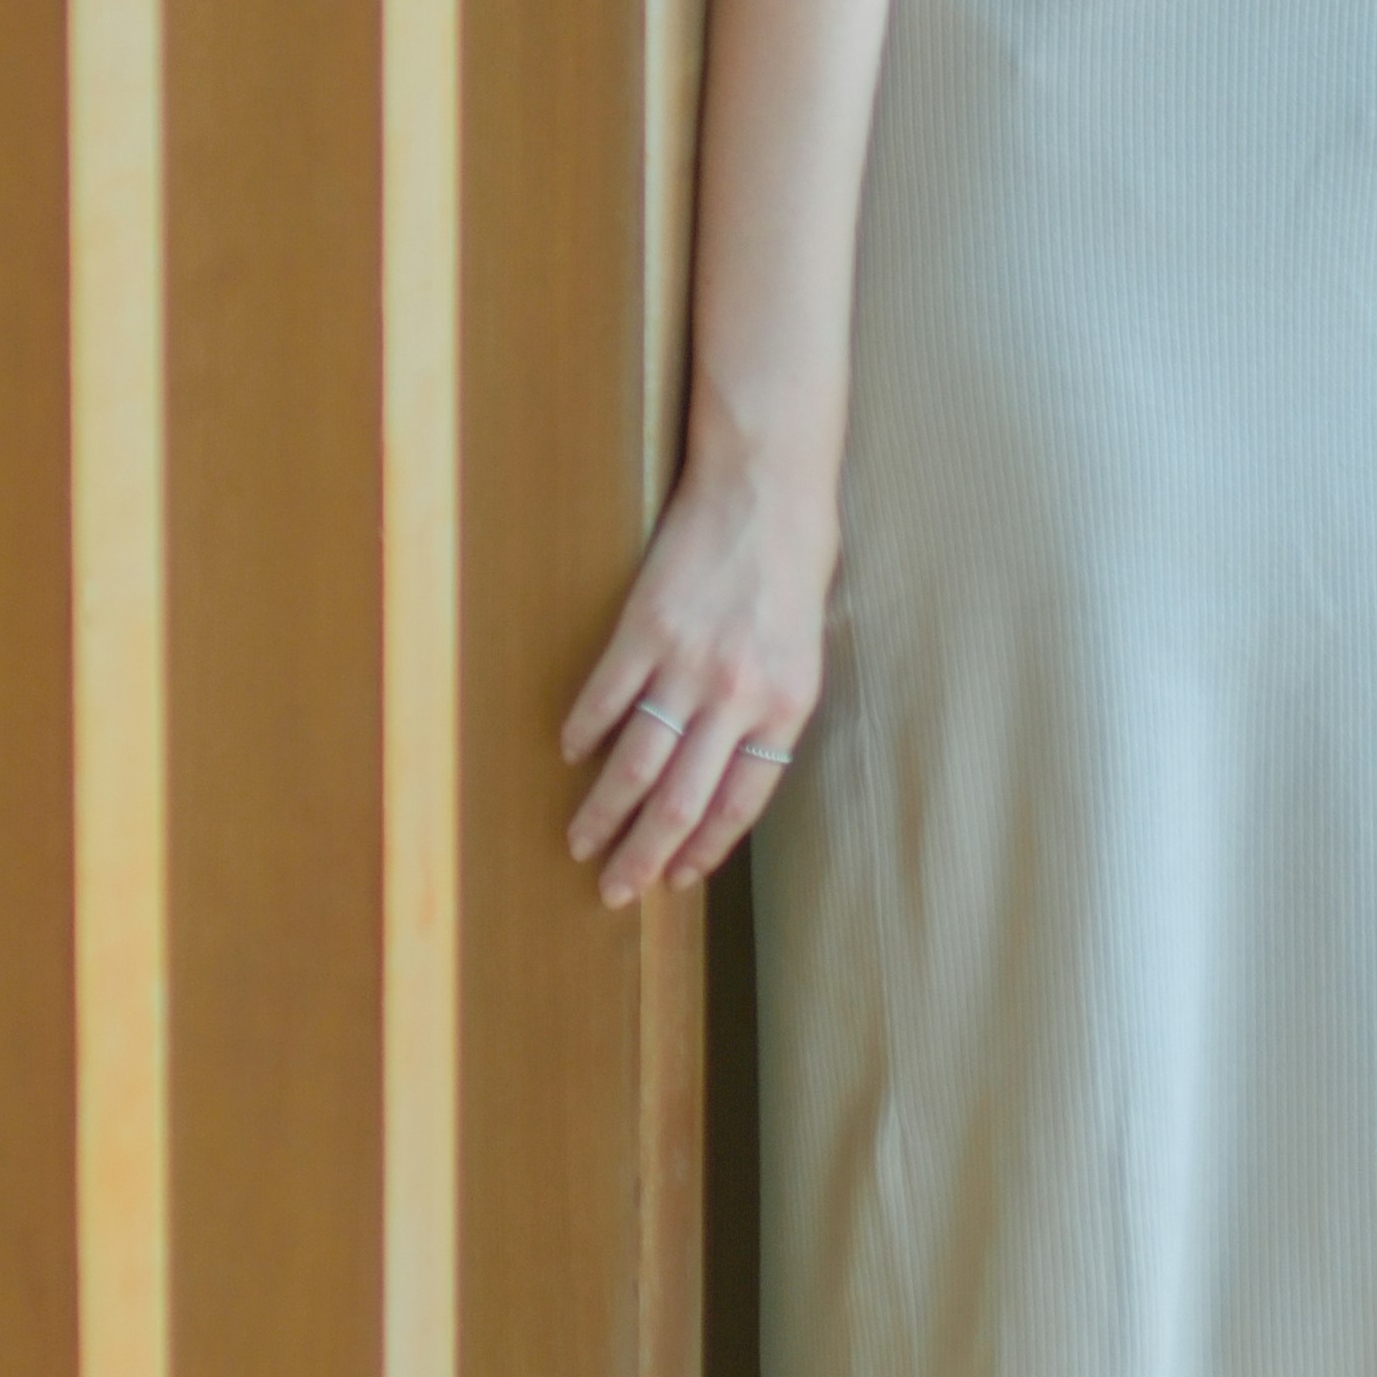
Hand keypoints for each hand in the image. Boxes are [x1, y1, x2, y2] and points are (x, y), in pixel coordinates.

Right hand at [560, 447, 831, 903]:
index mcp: (785, 708)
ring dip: (603, 812)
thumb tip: (727, 771)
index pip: (739, 804)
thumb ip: (768, 713)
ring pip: (635, 764)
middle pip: (679, 801)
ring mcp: (685, 665)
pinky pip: (606, 698)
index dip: (703, 849)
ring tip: (581, 841)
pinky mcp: (643, 630)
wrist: (766, 486)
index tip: (677, 878)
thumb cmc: (795, 563)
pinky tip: (572, 754)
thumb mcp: (804, 651)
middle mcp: (735, 698)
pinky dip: (585, 732)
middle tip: (616, 890)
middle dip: (643, 856)